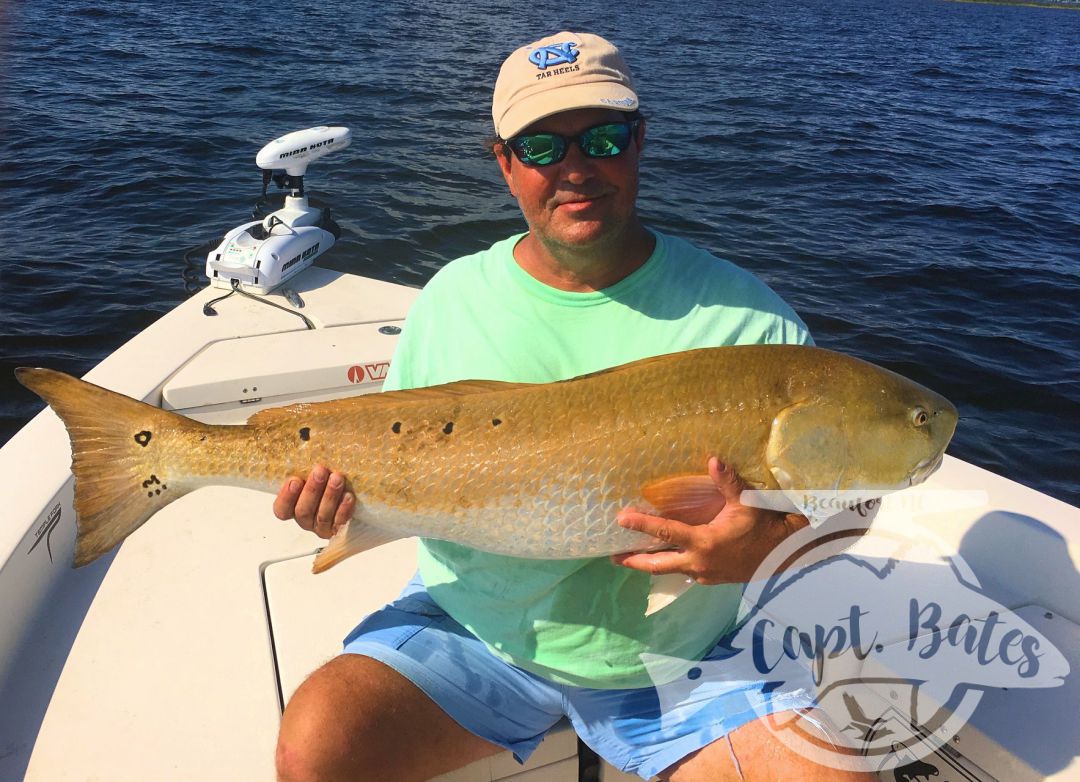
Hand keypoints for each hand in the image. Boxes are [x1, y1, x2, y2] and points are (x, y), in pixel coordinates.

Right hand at [273, 464, 354, 539]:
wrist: (354, 494)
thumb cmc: (328, 478)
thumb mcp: (313, 470)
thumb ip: (304, 463)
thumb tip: (300, 435)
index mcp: (294, 507)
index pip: (281, 509)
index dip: (286, 497)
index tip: (294, 480)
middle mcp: (306, 520)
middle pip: (303, 511)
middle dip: (312, 490)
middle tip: (320, 471)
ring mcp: (322, 527)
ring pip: (322, 516)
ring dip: (329, 496)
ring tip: (337, 478)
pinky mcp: (340, 530)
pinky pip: (340, 522)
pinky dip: (344, 509)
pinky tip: (348, 496)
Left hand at [611, 457, 807, 583]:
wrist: (784, 553)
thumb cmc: (764, 524)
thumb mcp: (747, 500)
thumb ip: (727, 481)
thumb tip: (713, 459)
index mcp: (704, 542)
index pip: (664, 533)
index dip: (641, 525)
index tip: (620, 519)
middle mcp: (699, 562)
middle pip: (657, 564)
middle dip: (633, 560)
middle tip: (612, 556)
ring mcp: (704, 573)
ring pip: (669, 571)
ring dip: (649, 564)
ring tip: (630, 558)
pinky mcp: (711, 578)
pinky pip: (684, 572)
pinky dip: (670, 566)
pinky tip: (664, 559)